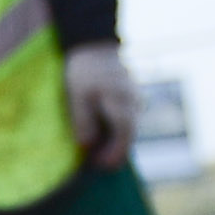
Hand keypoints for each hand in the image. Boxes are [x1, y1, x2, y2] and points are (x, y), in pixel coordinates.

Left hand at [63, 42, 142, 165]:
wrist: (95, 48)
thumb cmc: (84, 72)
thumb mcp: (78, 96)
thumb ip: (83, 120)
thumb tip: (86, 146)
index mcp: (122, 100)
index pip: (125, 133)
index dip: (115, 153)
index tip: (103, 166)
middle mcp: (134, 102)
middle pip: (130, 134)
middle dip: (116, 152)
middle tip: (99, 166)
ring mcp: (136, 100)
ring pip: (130, 128)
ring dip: (117, 143)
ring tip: (99, 156)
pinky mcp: (133, 99)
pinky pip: (128, 120)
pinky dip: (117, 132)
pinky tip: (104, 139)